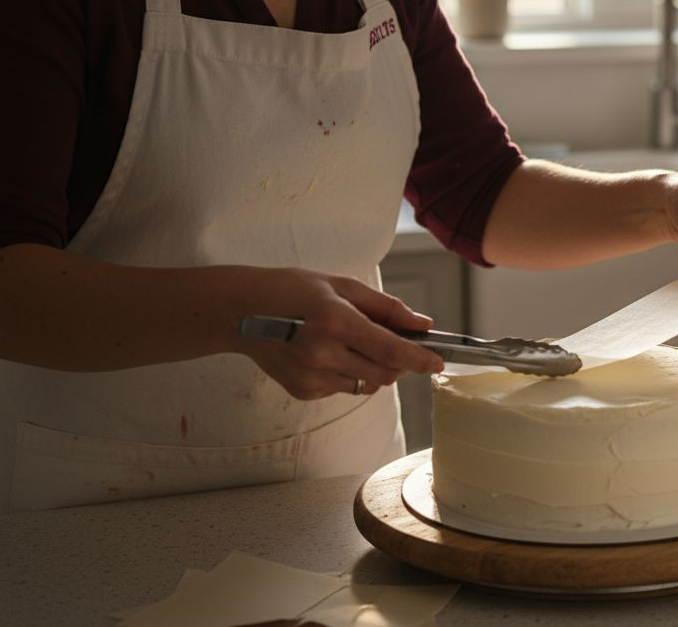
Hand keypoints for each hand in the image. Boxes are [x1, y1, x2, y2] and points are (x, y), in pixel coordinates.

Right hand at [232, 268, 442, 399]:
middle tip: (395, 343)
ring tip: (351, 342)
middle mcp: (322, 354)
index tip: (438, 361)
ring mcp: (310, 377)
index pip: (391, 350)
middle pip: (385, 373)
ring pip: (366, 384)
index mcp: (335, 321)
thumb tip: (422, 324)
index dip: (420, 358)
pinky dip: (348, 374)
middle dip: (399, 362)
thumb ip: (385, 307)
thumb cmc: (291, 290)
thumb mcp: (341, 286)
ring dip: (373, 368)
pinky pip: (343, 389)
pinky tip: (327, 353)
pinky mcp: (303, 391)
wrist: (238, 312)